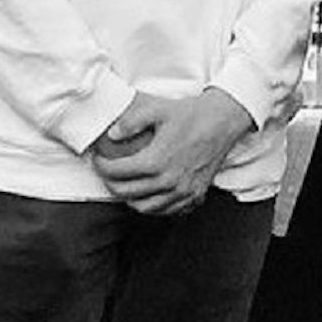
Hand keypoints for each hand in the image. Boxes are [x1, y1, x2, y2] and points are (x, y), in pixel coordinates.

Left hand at [92, 90, 253, 216]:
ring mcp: (183, 192)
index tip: (99, 159)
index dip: (102, 167)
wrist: (223, 121)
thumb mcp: (158, 109)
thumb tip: (112, 134)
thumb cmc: (192, 114)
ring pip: (146, 208)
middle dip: (111, 184)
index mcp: (157, 161)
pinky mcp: (195, 196)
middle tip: (107, 173)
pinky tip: (149, 195)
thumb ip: (131, 121)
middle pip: (128, 193)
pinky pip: (168, 211)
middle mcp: (169, 181)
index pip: (119, 172)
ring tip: (124, 186)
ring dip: (130, 199)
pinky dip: (154, 207)